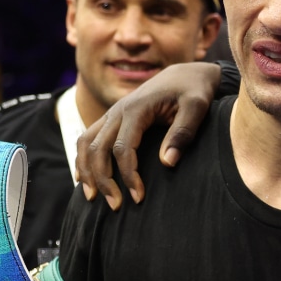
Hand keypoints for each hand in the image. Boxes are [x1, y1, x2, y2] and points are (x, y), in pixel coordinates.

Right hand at [75, 61, 221, 208]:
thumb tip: (166, 162)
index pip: (123, 148)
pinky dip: (83, 159)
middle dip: (103, 180)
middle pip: (97, 149)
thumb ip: (183, 132)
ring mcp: (112, 114)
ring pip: (86, 143)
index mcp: (136, 109)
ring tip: (92, 197)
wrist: (185, 73)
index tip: (139, 197)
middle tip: (115, 206)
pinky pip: (88, 138)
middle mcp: (117, 111)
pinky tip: (85, 179)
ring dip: (86, 171)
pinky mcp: (112, 118)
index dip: (128, 175)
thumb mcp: (197, 107)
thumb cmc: (194, 91)